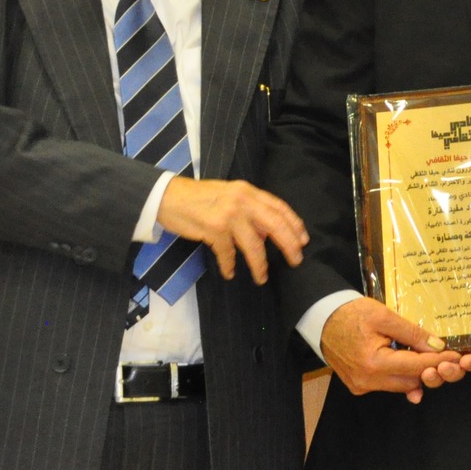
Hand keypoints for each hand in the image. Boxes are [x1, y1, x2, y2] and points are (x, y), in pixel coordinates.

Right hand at [156, 176, 306, 284]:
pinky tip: (229, 272)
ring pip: (254, 244)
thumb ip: (249, 211)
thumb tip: (266, 235)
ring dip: (259, 264)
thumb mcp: (229, 196)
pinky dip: (229, 264)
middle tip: (296, 260)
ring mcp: (228, 215)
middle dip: (289, 244)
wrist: (167, 197)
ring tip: (261, 277)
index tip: (303, 240)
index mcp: (248, 191)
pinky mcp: (213, 229)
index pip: (279, 207)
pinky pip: (227, 253)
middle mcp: (242, 201)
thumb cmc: (199, 198)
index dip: (294, 224)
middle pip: (275, 224)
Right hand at [319, 297, 470, 404]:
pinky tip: (412, 365)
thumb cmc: (351, 313)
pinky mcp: (358, 385)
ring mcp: (362, 385)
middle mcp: (367, 380)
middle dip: (432, 369)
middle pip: (412, 381)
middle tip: (451, 358)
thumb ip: (412, 333)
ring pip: (402, 385)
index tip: (460, 356)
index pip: (417, 367)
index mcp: (374, 363)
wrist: (321, 319)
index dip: (441, 361)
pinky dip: (402, 375)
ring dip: (417, 373)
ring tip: (433, 358)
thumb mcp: (384, 316)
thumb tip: (438, 346)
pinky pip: (388, 384)